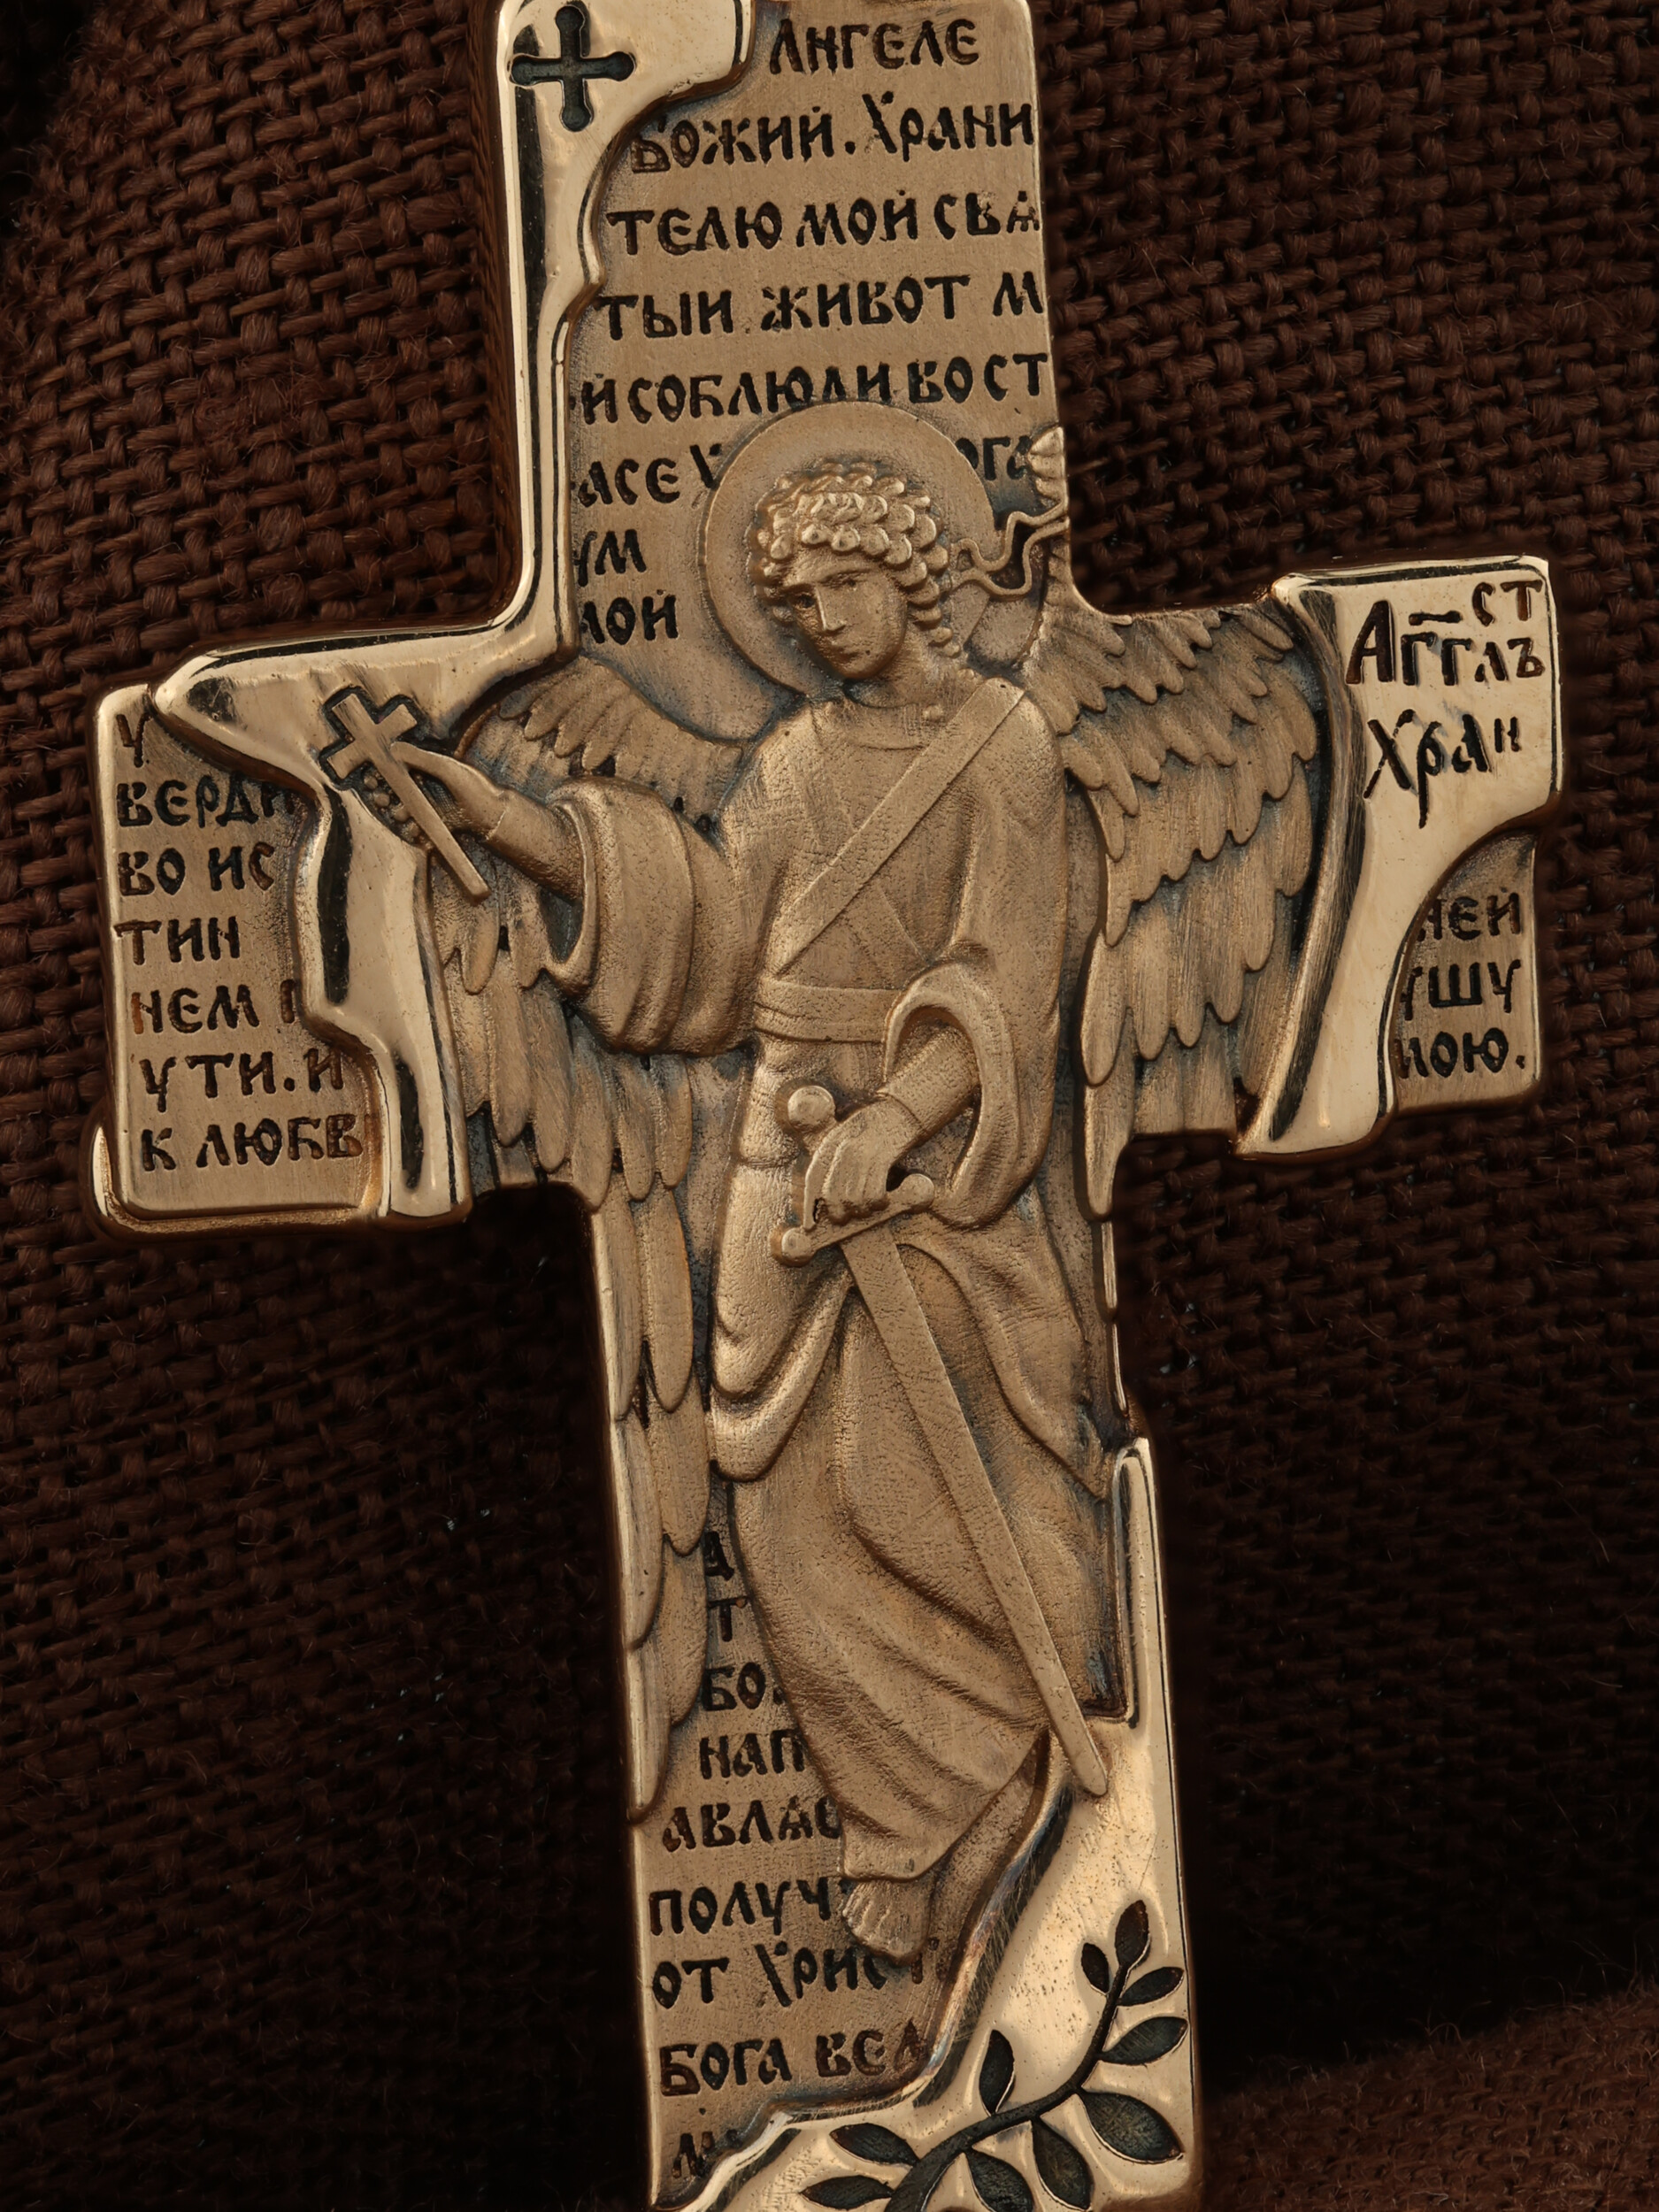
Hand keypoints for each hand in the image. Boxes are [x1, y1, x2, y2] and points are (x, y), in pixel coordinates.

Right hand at [388, 743, 509, 836]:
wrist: (494, 816)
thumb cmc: (475, 787)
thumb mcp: (447, 769)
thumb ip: (421, 758)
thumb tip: (393, 747)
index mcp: (424, 771)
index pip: (394, 771)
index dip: (379, 775)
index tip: (372, 779)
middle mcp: (422, 790)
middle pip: (392, 792)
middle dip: (382, 796)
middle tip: (382, 799)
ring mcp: (427, 809)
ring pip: (401, 813)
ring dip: (397, 814)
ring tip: (402, 815)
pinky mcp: (432, 827)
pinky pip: (415, 831)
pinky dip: (412, 832)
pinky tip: (416, 831)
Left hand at [803, 1096, 920, 1224]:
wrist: (898, 1111)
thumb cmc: (870, 1129)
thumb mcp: (842, 1139)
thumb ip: (830, 1163)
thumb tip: (824, 1198)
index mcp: (829, 1145)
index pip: (812, 1182)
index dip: (809, 1207)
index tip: (809, 1226)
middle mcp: (842, 1150)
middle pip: (832, 1196)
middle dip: (839, 1214)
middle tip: (848, 1217)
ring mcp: (861, 1154)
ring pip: (853, 1199)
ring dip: (862, 1210)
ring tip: (870, 1206)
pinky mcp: (882, 1158)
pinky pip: (874, 1193)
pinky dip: (878, 1203)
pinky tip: (884, 1200)